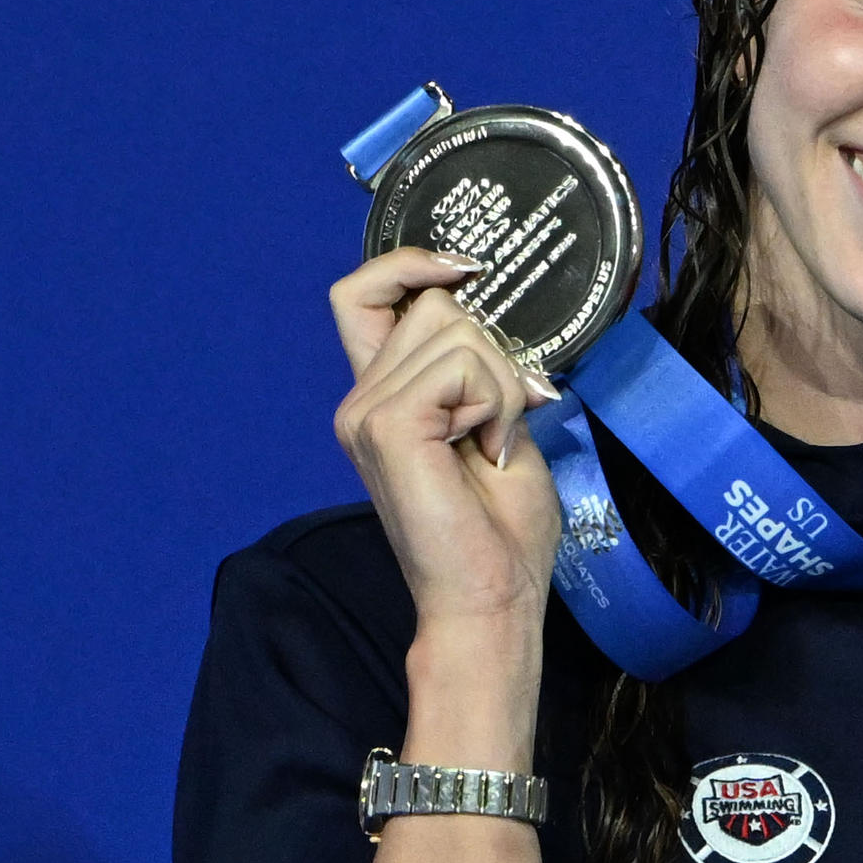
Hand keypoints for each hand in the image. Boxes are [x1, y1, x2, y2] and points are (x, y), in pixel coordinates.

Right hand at [330, 251, 565, 659]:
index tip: (467, 269)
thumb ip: (483, 373)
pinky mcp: (385, 427)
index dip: (408, 263)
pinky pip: (461, 367)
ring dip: (500, 384)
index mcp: (383, 397)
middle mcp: (361, 399)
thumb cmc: (500, 531)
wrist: (491, 598)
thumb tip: (500, 322)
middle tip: (502, 425)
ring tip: (492, 445)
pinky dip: (493, 403)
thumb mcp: (500, 427)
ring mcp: (365, 411)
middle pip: (438, 307)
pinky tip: (486, 451)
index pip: (361, 295)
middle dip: (495, 356)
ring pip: (457, 331)